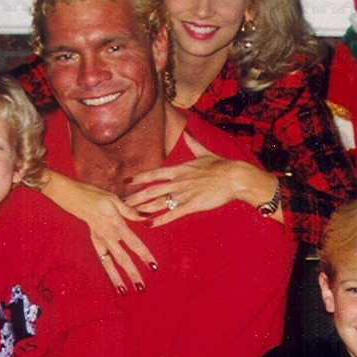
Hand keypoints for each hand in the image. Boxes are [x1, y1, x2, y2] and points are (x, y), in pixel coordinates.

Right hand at [42, 169, 156, 293]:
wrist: (71, 196)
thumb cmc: (94, 195)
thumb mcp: (114, 199)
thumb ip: (130, 211)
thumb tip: (147, 216)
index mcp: (116, 224)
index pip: (134, 243)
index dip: (144, 255)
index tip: (153, 267)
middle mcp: (108, 235)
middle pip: (122, 258)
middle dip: (133, 273)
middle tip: (142, 288)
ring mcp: (99, 240)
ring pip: (110, 263)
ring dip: (118, 278)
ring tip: (125, 292)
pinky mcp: (93, 241)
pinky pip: (102, 258)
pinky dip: (108, 270)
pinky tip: (114, 280)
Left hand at [124, 133, 281, 227]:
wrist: (235, 177)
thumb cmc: (222, 165)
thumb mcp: (205, 153)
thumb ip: (193, 144)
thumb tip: (188, 132)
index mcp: (180, 169)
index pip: (154, 173)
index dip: (140, 178)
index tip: (128, 181)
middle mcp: (178, 181)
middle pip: (152, 190)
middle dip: (135, 196)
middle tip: (121, 202)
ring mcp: (184, 194)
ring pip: (159, 202)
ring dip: (143, 208)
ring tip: (130, 214)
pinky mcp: (192, 205)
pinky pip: (172, 214)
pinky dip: (159, 220)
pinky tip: (149, 224)